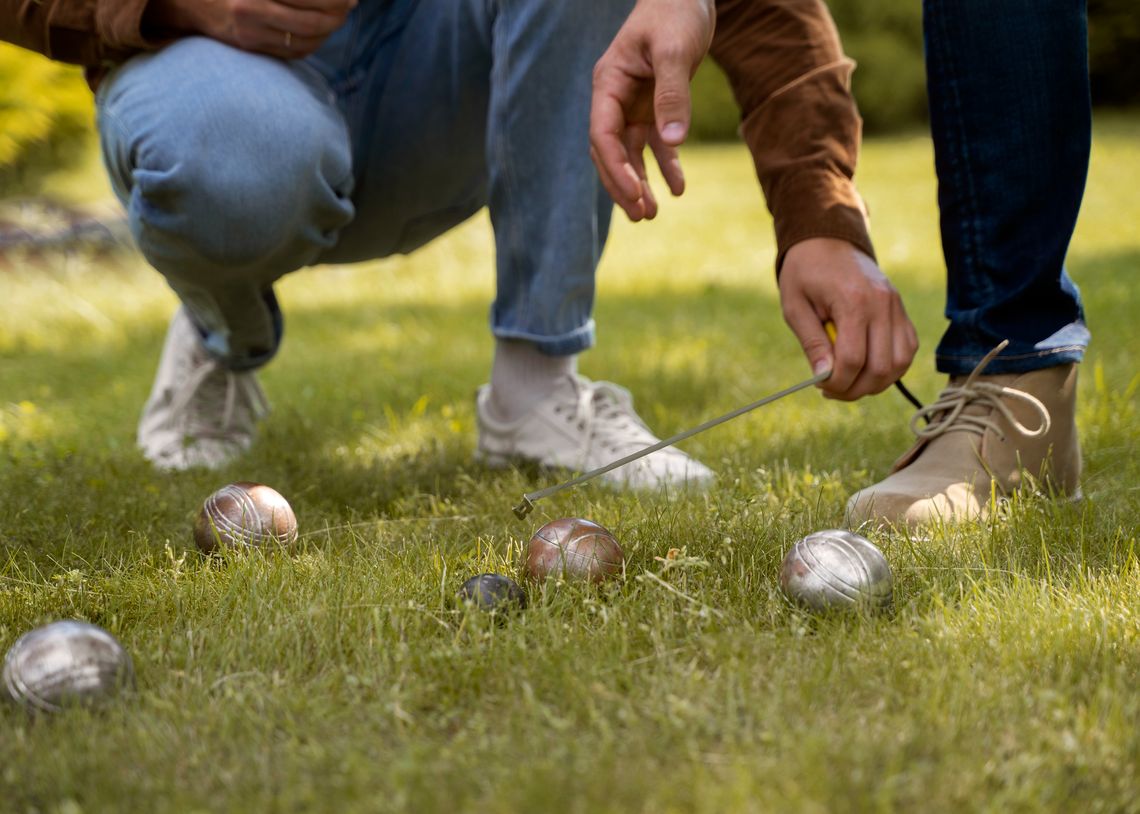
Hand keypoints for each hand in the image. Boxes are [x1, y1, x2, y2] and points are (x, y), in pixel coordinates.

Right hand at [145, 0, 356, 57]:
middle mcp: (251, 10)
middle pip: (312, 21)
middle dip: (338, 12)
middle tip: (350, 3)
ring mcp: (250, 33)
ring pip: (306, 40)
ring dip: (329, 29)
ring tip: (339, 15)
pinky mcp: (249, 47)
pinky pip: (292, 52)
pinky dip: (313, 42)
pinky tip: (321, 31)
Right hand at [589, 0, 714, 220]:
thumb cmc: (676, 12)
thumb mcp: (675, 49)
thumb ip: (673, 94)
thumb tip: (673, 141)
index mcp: (608, 84)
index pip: (602, 135)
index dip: (615, 168)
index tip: (635, 194)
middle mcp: (615, 99)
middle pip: (610, 152)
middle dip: (623, 186)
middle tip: (642, 216)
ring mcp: (634, 105)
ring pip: (630, 154)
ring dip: (639, 184)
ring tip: (651, 214)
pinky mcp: (654, 107)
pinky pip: (655, 144)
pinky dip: (666, 166)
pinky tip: (678, 188)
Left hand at [779, 238, 917, 400]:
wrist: (827, 240)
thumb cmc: (805, 273)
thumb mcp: (795, 307)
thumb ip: (812, 343)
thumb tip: (824, 378)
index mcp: (853, 301)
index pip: (853, 359)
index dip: (838, 383)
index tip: (821, 387)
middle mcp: (882, 304)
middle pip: (881, 367)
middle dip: (856, 389)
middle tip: (834, 390)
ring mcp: (896, 306)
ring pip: (900, 363)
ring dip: (876, 383)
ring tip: (850, 381)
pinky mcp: (901, 309)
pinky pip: (907, 348)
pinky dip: (891, 367)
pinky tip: (866, 367)